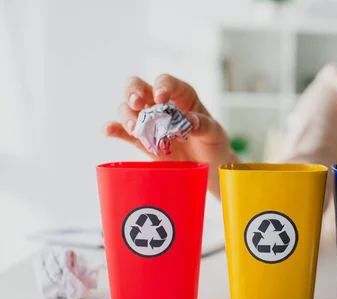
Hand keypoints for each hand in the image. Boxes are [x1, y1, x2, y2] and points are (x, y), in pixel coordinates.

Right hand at [105, 74, 230, 162]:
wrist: (209, 165)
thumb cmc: (213, 142)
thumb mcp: (215, 133)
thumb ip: (204, 125)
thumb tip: (191, 122)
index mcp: (181, 95)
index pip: (166, 81)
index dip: (161, 86)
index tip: (161, 98)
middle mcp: (160, 103)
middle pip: (137, 87)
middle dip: (133, 92)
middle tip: (137, 104)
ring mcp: (149, 121)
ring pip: (128, 109)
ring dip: (127, 116)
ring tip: (134, 128)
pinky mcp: (142, 140)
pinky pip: (123, 132)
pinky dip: (114, 129)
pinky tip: (108, 130)